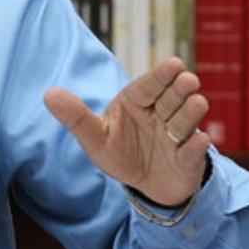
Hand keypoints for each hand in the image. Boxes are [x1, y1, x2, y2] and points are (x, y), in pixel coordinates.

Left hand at [44, 57, 208, 205]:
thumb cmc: (118, 153)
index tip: (174, 64)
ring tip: (197, 102)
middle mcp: (160, 114)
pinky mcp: (188, 159)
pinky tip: (200, 140)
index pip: (148, 85)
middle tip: (187, 80)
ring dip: (190, 113)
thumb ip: (75, 117)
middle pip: (172, 98)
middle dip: (180, 89)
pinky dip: (196, 147)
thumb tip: (48, 94)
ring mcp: (177, 136)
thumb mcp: (94, 137)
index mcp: (136, 103)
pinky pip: (193, 151)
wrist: (144, 184)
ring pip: (185, 121)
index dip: (161, 75)